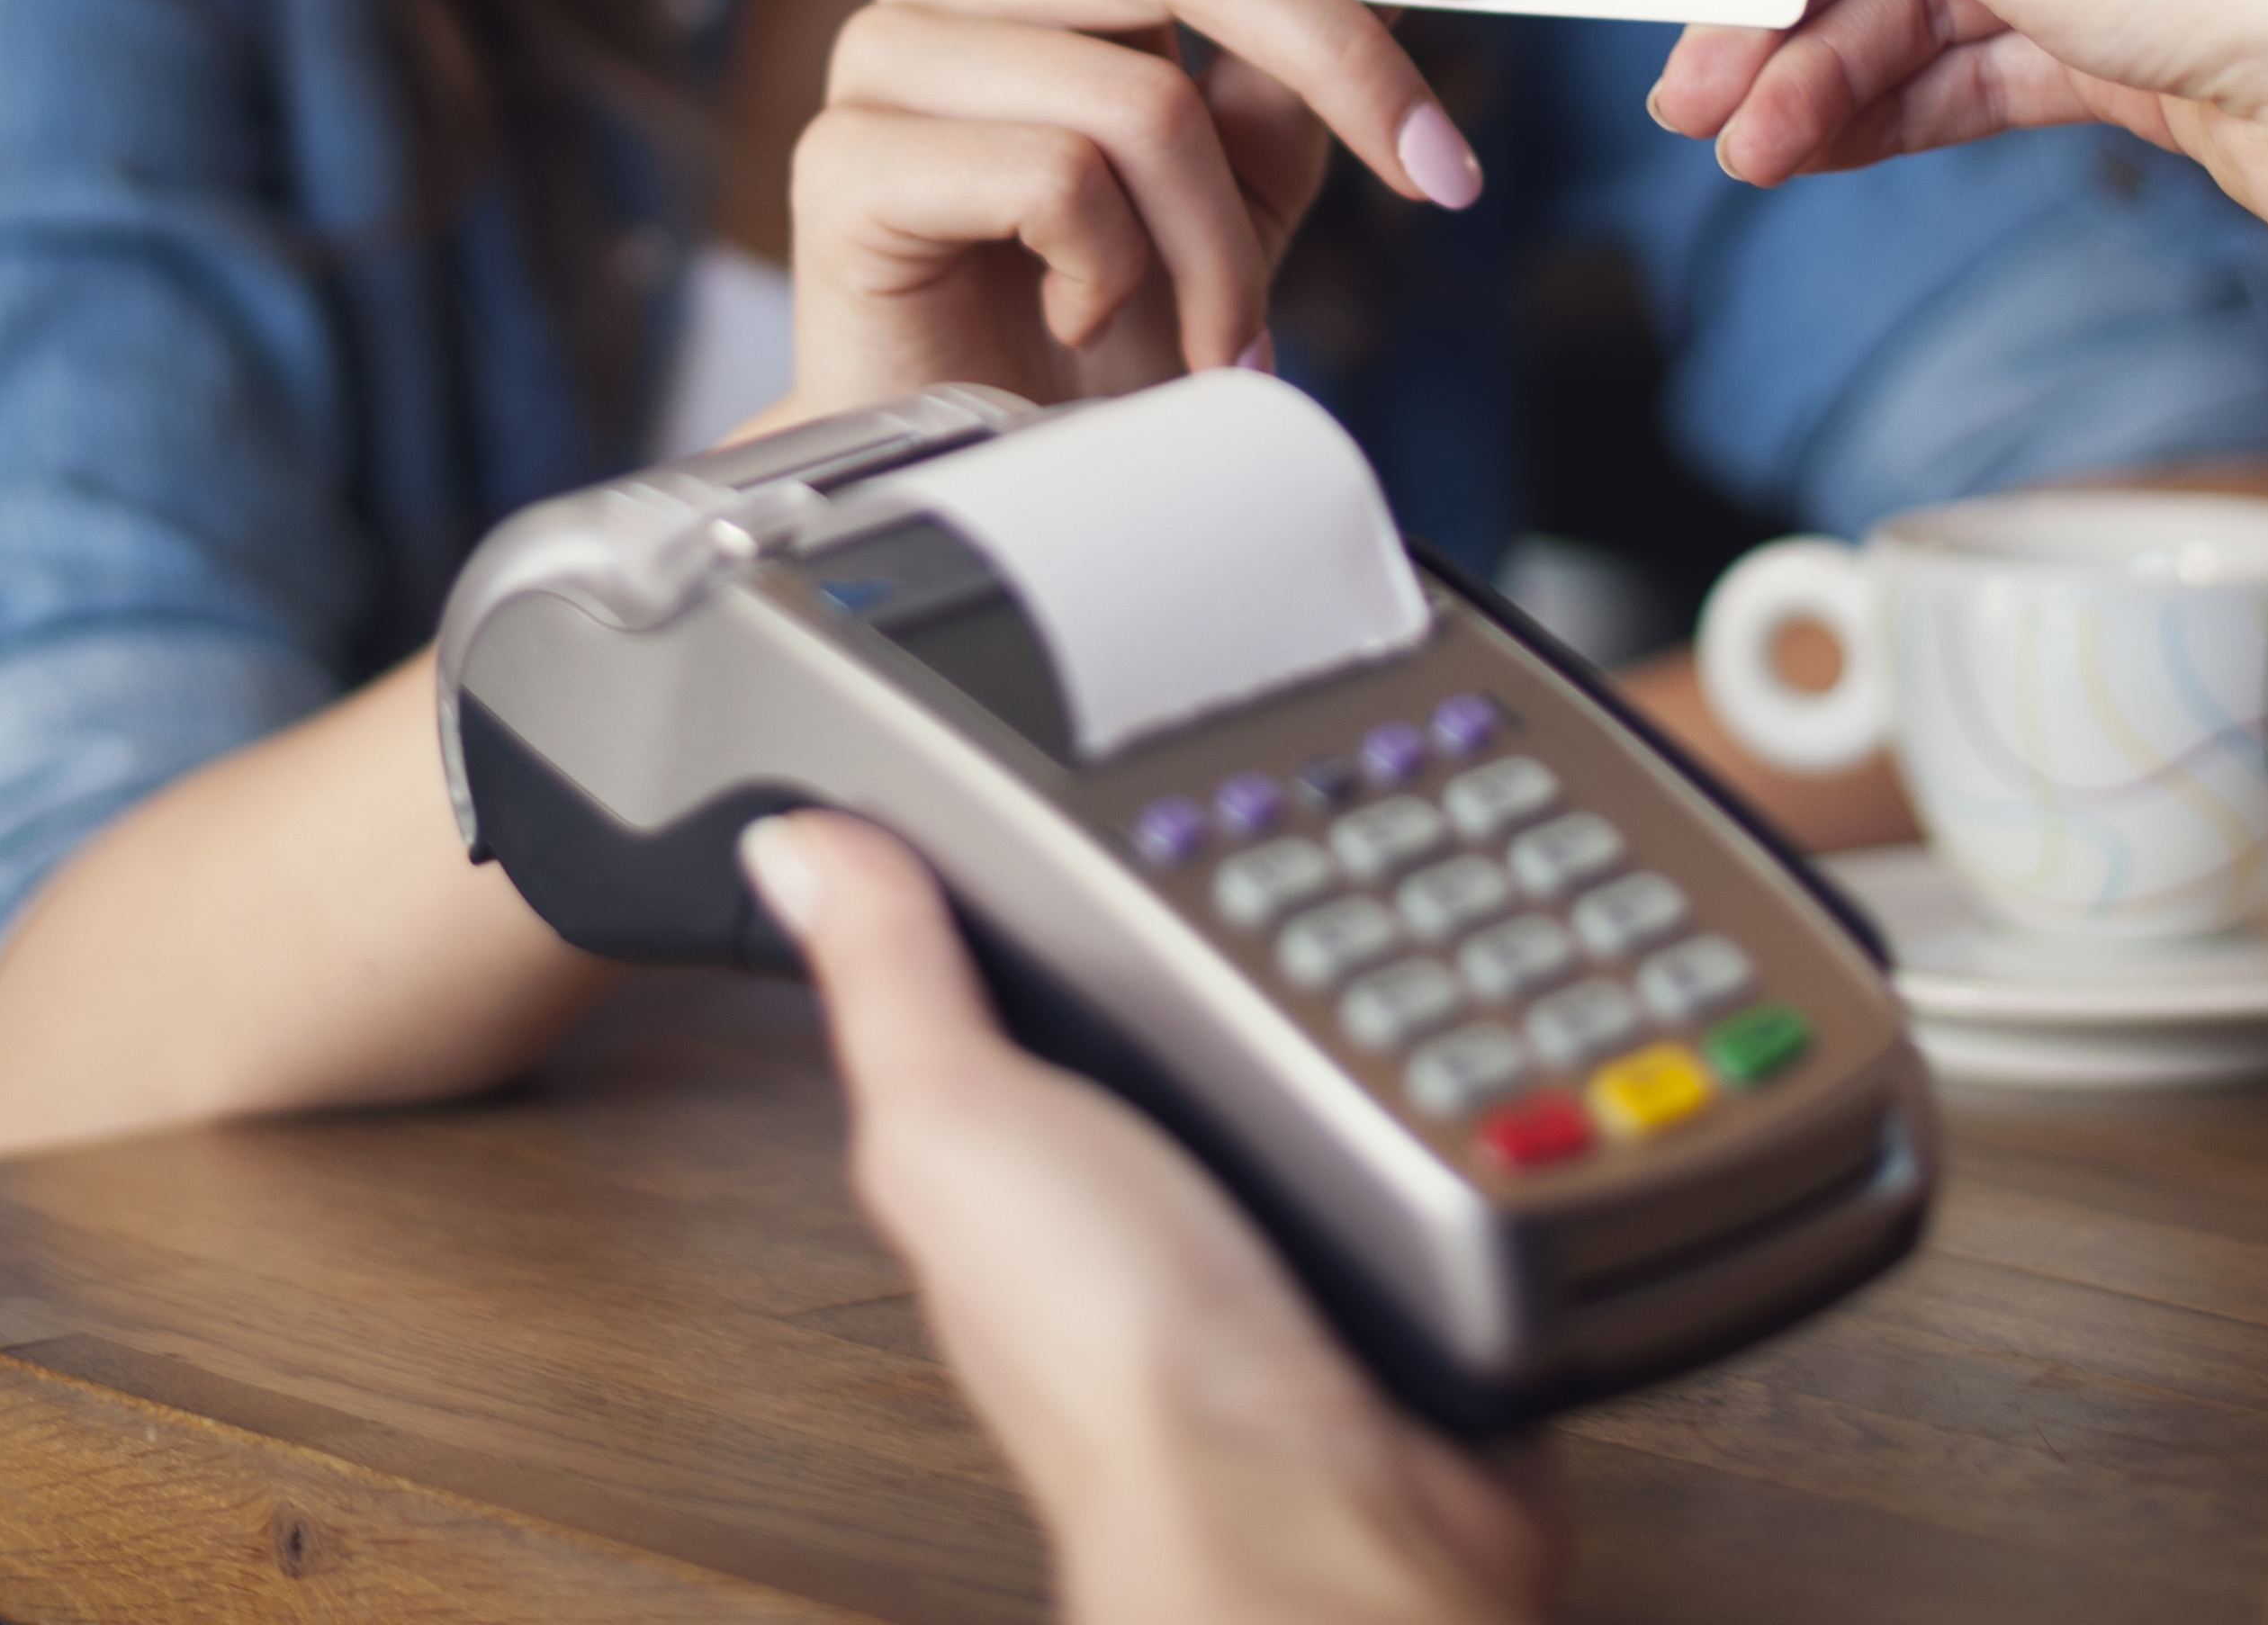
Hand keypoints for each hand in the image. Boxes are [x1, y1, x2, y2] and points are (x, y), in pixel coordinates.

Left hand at [746, 812, 1555, 1624]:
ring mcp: (1276, 1214)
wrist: (1316, 1513)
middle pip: (1185, 984)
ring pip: (1319, 1032)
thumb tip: (793, 844)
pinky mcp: (1397, 1239)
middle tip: (1293, 791)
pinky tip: (1475, 1009)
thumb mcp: (958, 1123)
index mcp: (1014, 1145)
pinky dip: (1458, 1062)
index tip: (1096, 753)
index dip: (1046, 869)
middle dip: (1244, 895)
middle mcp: (1142, 1183)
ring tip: (1402, 863)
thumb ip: (888, 981)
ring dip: (1368, 968)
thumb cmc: (1116, 1364)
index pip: (1016, 962)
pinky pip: (1427, 1108)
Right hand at [784, 0, 1512, 413]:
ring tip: (1230, 329)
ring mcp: (887, 48)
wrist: (980, 459)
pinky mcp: (844, 158)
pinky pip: (1052, 179)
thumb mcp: (1241, 174)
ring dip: (1224, 244)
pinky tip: (1088, 319)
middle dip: (1346, 63)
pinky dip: (1116, 276)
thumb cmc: (1099, 308)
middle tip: (1440, 172)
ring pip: (1138, 93)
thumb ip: (1295, 66)